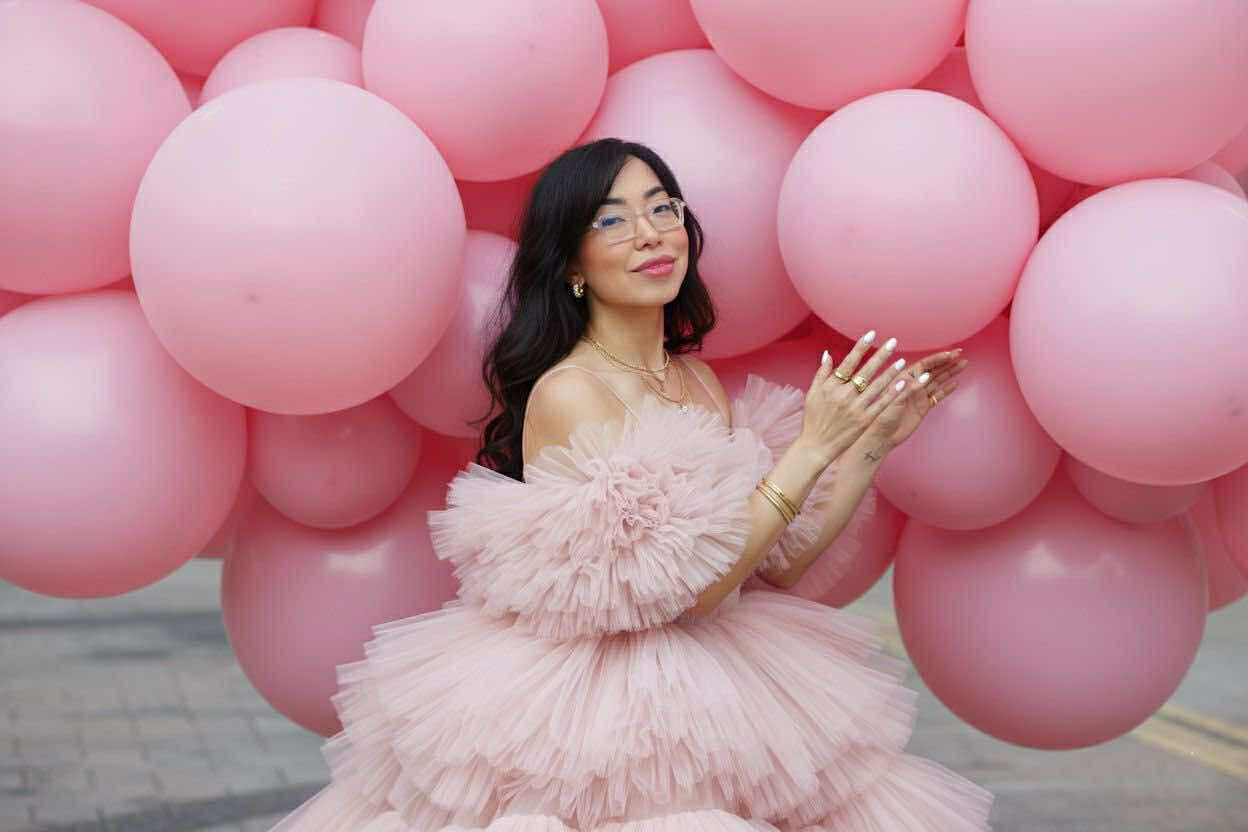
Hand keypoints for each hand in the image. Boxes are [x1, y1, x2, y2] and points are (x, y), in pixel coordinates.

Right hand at [798, 329, 912, 466]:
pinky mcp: (864, 420)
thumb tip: (828, 353)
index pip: (849, 362)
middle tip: (894, 342)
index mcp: (831, 386)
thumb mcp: (812, 393)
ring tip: (902, 361)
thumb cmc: (813, 419)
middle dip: (881, 355)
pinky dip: (892, 394)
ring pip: (877, 386)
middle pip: (866, 371)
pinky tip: (902, 383)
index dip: (861, 347)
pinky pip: (881, 404)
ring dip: (891, 372)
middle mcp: (844, 395)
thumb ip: (821, 373)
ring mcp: (856, 408)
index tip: (872, 334)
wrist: (816, 445)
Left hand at [861, 348, 967, 451]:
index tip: (952, 354)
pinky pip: (937, 396)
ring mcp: (919, 395)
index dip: (938, 358)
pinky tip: (956, 383)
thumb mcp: (895, 401)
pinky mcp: (924, 407)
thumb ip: (910, 388)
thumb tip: (926, 376)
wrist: (884, 436)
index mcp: (904, 379)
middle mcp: (913, 385)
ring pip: (938, 381)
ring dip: (950, 372)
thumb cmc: (883, 417)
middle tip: (962, 355)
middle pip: (933, 370)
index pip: (924, 365)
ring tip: (964, 364)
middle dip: (947, 362)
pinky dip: (947, 390)